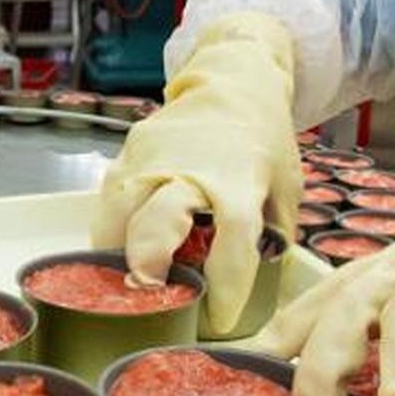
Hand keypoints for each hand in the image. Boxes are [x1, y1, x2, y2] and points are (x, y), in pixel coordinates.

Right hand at [92, 12, 302, 333]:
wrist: (234, 78)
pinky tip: (117, 246)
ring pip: (118, 211)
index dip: (226, 285)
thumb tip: (258, 280)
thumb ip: (272, 233)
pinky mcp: (129, 151)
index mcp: (240, 183)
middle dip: (147, 262)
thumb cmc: (264, 135)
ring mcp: (153, 159)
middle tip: (147, 290)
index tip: (217, 317)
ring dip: (114, 251)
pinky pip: (109, 196)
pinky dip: (109, 225)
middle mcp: (192, 171)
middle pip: (158, 221)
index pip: (234, 241)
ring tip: (118, 278)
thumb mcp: (285, 185)